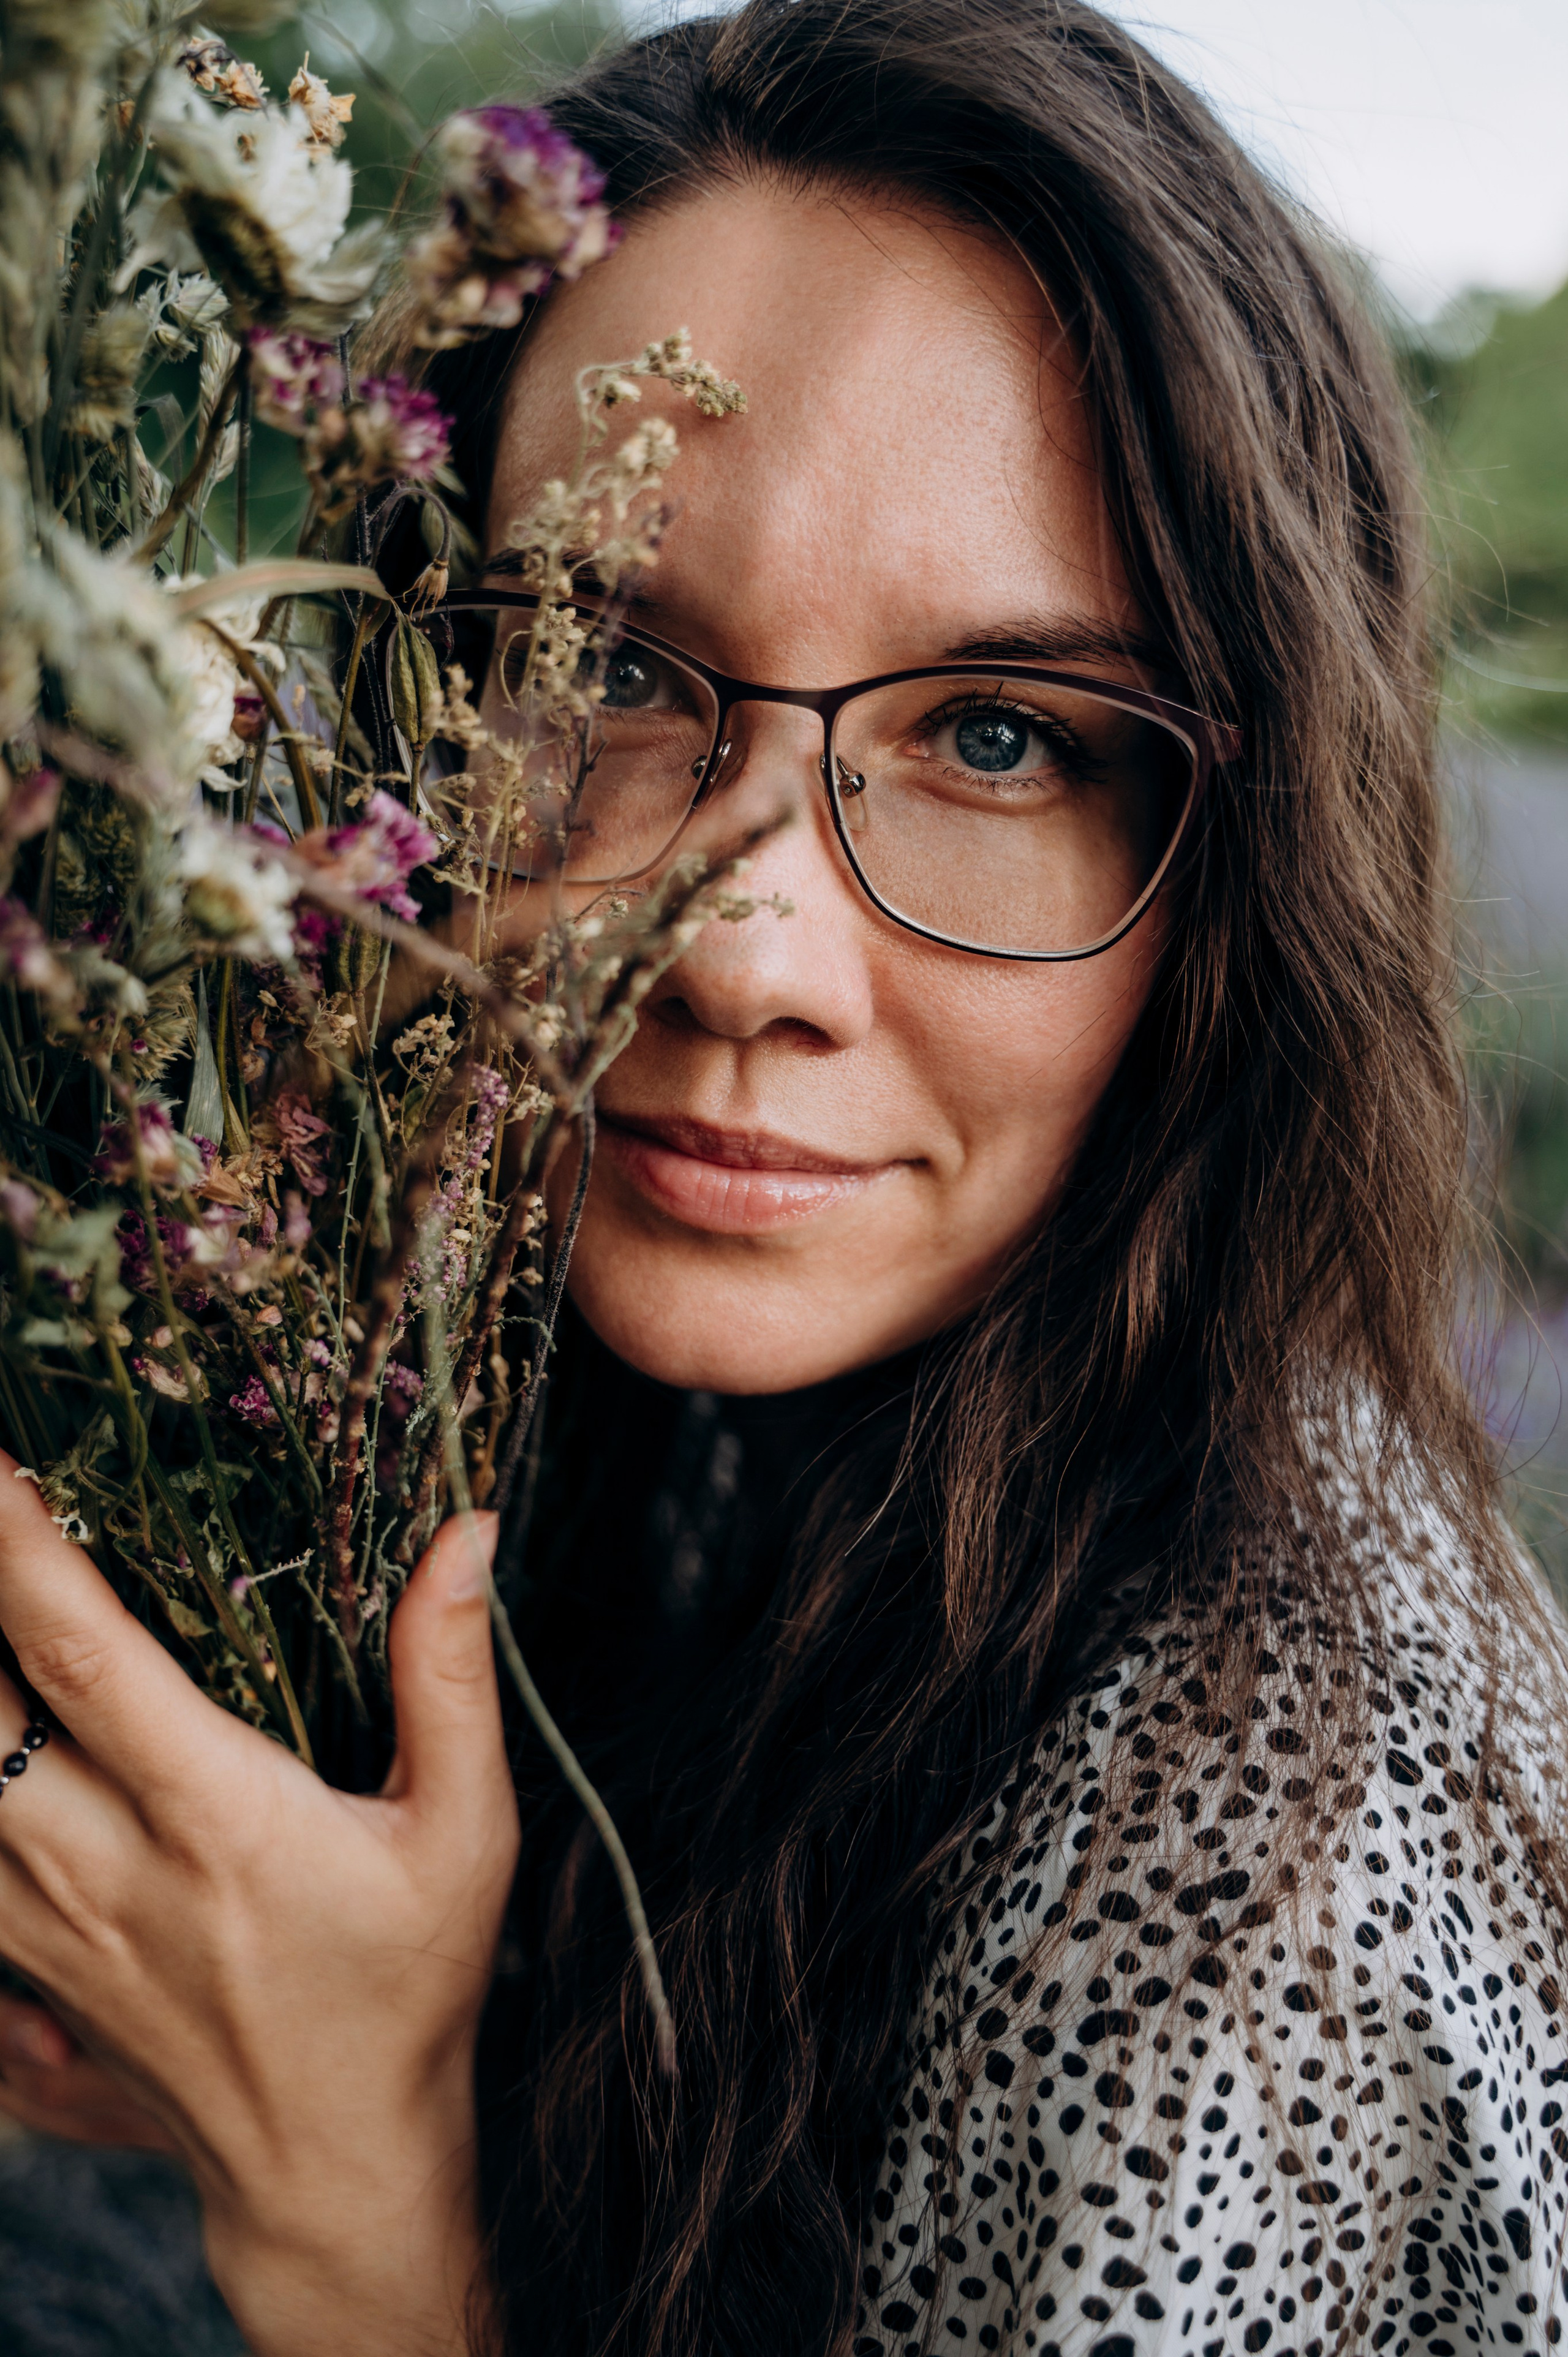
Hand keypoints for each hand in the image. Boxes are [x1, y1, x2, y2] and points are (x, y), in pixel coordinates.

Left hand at [0, 1462, 519, 2356]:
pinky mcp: (18, 1971)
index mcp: (218, 1821)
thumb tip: (466, 1531)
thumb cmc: (408, 1987)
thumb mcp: (465, 1834)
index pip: (84, 1660)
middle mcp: (106, 1873)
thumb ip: (450, 1678)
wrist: (331, 2164)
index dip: (23, 1552)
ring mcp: (44, 1933)